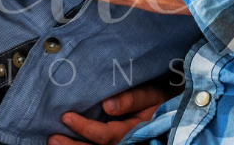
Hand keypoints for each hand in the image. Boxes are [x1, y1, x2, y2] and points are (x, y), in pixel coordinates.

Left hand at [49, 84, 170, 144]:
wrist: (181, 101)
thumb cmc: (167, 94)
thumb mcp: (154, 93)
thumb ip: (133, 99)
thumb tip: (107, 106)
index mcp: (136, 131)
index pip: (107, 136)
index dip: (86, 129)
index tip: (67, 117)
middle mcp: (129, 141)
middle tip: (52, 139)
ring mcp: (125, 141)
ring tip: (53, 141)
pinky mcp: (120, 138)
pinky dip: (84, 143)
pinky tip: (69, 140)